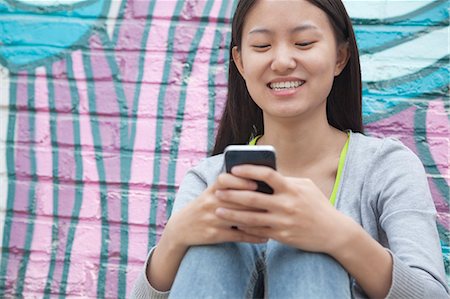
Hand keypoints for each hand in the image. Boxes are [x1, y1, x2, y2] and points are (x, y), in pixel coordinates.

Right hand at [164, 172, 268, 250]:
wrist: (181, 228)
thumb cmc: (202, 207)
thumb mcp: (209, 193)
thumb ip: (228, 186)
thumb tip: (257, 179)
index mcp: (211, 190)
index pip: (224, 180)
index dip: (240, 181)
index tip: (256, 182)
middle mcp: (211, 203)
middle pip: (237, 200)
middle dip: (257, 201)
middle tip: (277, 203)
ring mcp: (213, 220)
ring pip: (240, 219)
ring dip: (260, 220)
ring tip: (276, 220)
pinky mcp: (215, 235)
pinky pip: (238, 236)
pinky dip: (253, 237)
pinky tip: (266, 237)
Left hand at [214, 165, 348, 253]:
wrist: (334, 232)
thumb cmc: (318, 205)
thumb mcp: (306, 187)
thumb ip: (286, 181)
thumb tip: (264, 175)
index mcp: (291, 188)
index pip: (267, 174)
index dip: (249, 170)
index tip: (234, 169)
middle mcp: (286, 204)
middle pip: (252, 197)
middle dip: (232, 194)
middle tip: (217, 191)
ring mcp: (283, 221)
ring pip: (250, 217)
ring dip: (232, 214)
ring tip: (218, 210)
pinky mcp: (281, 235)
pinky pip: (257, 231)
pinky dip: (244, 228)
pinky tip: (233, 225)